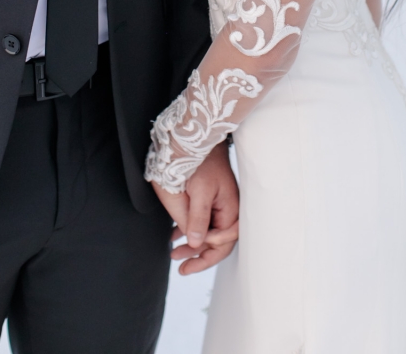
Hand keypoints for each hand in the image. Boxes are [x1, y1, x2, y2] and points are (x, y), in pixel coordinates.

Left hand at [152, 140, 238, 274]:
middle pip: (217, 241)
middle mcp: (227, 208)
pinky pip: (201, 221)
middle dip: (200, 255)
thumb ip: (198, 219)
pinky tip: (175, 237)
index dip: (208, 254)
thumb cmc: (199, 162)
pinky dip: (189, 230)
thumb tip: (197, 244)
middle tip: (181, 267)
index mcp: (230, 208)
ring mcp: (218, 203)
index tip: (189, 257)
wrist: (193, 137)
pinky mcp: (208, 198)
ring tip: (174, 254)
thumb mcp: (199, 192)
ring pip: (207, 232)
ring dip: (192, 245)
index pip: (224, 242)